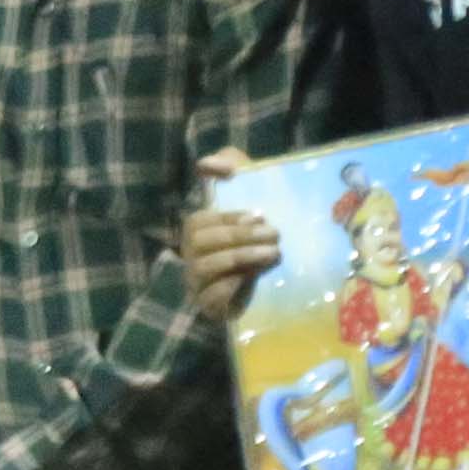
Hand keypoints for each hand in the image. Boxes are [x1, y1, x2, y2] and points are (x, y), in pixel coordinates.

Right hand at [175, 145, 278, 327]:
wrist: (274, 287)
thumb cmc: (259, 235)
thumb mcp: (250, 194)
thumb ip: (232, 168)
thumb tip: (206, 162)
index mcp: (199, 232)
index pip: (200, 221)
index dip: (228, 217)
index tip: (258, 215)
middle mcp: (193, 256)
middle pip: (200, 243)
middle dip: (238, 237)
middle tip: (275, 234)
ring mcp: (198, 283)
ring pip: (206, 268)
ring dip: (240, 258)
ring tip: (273, 254)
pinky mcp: (210, 308)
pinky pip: (211, 298)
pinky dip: (230, 287)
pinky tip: (253, 279)